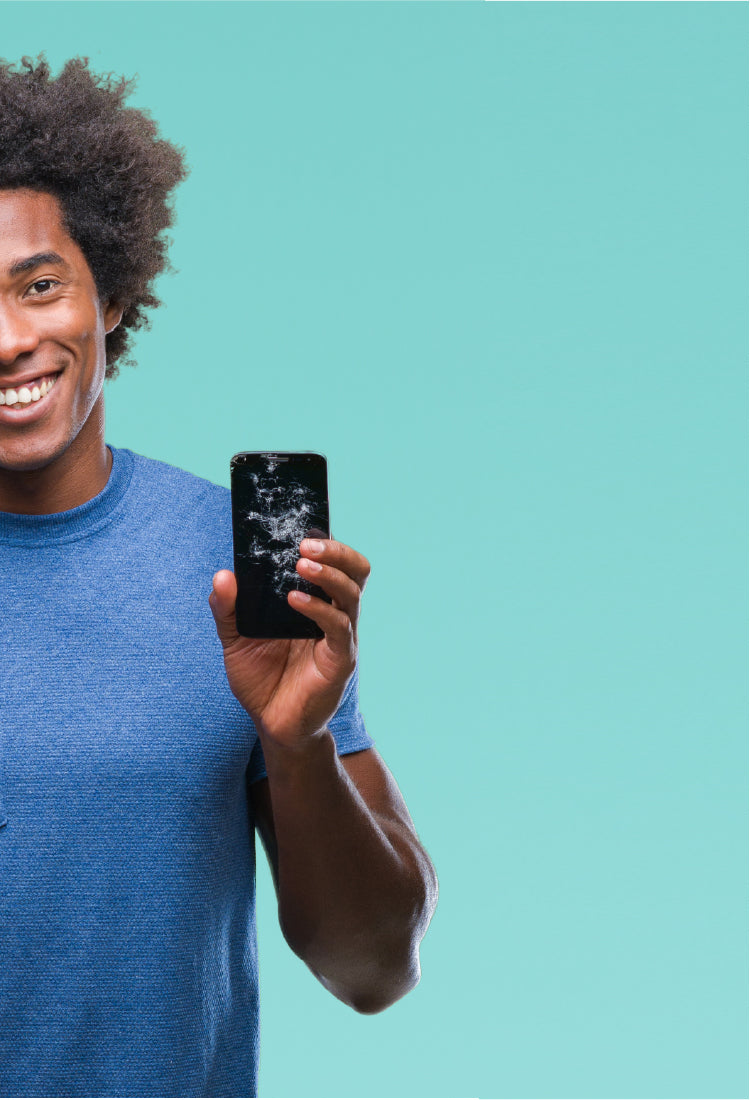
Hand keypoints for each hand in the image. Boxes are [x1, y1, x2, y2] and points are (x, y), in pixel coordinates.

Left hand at [208, 538, 369, 748]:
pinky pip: (339, 627)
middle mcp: (334, 614)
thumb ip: (227, 608)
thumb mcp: (234, 639)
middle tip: (306, 542)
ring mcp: (341, 637)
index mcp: (316, 603)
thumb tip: (223, 574)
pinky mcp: (340, 660)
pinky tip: (295, 601)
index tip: (301, 523)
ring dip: (329, 573)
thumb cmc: (260, 680)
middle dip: (337, 550)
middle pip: (356, 570)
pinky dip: (319, 609)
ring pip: (352, 593)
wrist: (271, 725)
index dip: (326, 541)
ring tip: (302, 563)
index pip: (333, 563)